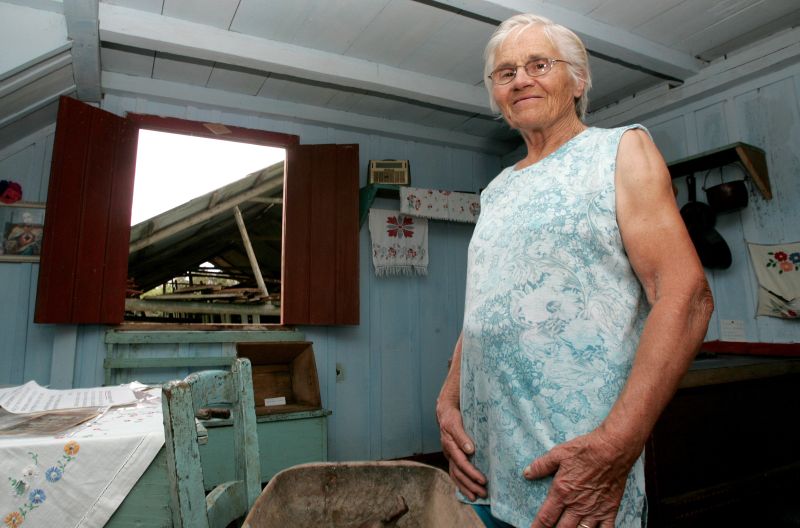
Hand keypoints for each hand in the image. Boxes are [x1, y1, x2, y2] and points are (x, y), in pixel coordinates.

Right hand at [436, 400, 486, 500]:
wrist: (445, 412)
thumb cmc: (452, 416)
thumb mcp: (456, 422)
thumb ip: (462, 436)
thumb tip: (470, 450)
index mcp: (449, 445)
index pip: (461, 463)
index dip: (472, 472)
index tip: (483, 480)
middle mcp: (449, 453)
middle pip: (459, 473)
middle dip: (471, 484)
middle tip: (483, 492)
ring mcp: (450, 456)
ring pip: (456, 476)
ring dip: (466, 487)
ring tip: (477, 497)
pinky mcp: (453, 457)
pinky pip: (455, 474)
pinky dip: (461, 484)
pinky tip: (468, 491)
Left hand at [524, 431, 639, 527]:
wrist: (613, 449)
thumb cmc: (586, 450)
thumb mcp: (558, 453)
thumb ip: (541, 465)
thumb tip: (527, 474)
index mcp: (562, 492)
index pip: (546, 518)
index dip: (537, 527)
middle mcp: (577, 505)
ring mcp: (594, 510)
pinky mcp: (609, 510)